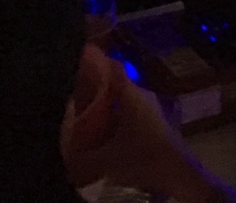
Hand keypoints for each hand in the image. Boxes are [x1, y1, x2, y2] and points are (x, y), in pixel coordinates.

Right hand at [63, 50, 235, 200]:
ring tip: (79, 111)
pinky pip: (127, 111)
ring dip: (103, 102)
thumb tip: (59, 151)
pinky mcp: (152, 122)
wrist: (177, 174)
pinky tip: (99, 129)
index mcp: (132, 95)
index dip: (93, 61)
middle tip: (69, 92)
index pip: (112, 67)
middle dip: (92, 86)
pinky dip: (113, 115)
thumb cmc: (142, 159)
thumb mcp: (104, 159)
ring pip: (121, 98)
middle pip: (114, 82)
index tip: (74, 62)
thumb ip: (78, 155)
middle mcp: (142, 95)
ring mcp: (149, 108)